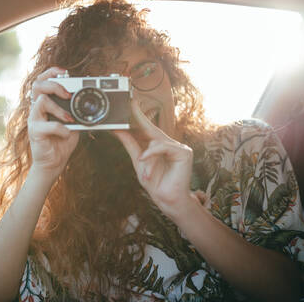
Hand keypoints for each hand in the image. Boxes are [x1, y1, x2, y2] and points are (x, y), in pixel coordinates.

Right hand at [28, 67, 78, 176]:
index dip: (52, 72)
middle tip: (67, 95)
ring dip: (59, 109)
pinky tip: (67, 134)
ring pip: (41, 101)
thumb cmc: (62, 141)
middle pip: (37, 85)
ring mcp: (34, 120)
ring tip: (70, 119)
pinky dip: (61, 128)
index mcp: (45, 103)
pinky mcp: (34, 132)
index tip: (65, 72)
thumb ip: (76, 111)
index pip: (43, 80)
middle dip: (54, 85)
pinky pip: (47, 125)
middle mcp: (37, 109)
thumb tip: (89, 101)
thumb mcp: (73, 123)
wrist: (54, 163)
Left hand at [113, 100, 194, 221]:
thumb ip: (130, 145)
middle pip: (152, 129)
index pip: (148, 128)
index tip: (131, 102)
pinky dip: (152, 153)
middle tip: (131, 104)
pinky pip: (163, 146)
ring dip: (146, 158)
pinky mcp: (184, 152)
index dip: (139, 115)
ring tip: (145, 172)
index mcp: (159, 146)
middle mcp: (170, 144)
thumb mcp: (138, 162)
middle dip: (140, 118)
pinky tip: (146, 161)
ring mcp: (179, 147)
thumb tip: (118, 130)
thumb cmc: (156, 183)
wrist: (167, 200)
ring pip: (155, 142)